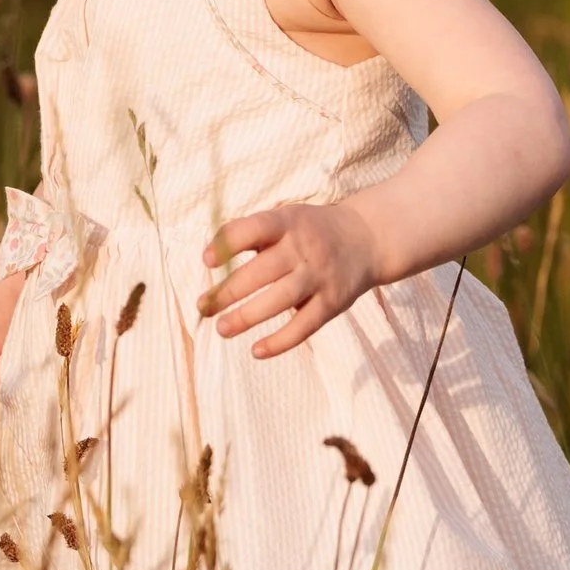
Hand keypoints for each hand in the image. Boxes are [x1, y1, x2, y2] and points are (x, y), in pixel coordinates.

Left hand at [200, 199, 379, 357]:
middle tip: (203, 307)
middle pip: (263, 271)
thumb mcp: (284, 219)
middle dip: (229, 291)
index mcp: (287, 223)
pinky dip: (281, 341)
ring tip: (222, 329)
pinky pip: (305, 326)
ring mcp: (319, 276)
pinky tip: (256, 351)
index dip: (229, 244)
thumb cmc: (310, 231)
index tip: (207, 261)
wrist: (366, 239)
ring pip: (280, 299)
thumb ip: (250, 233)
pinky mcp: (333, 302)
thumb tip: (211, 255)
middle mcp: (304, 248)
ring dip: (248, 316)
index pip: (255, 229)